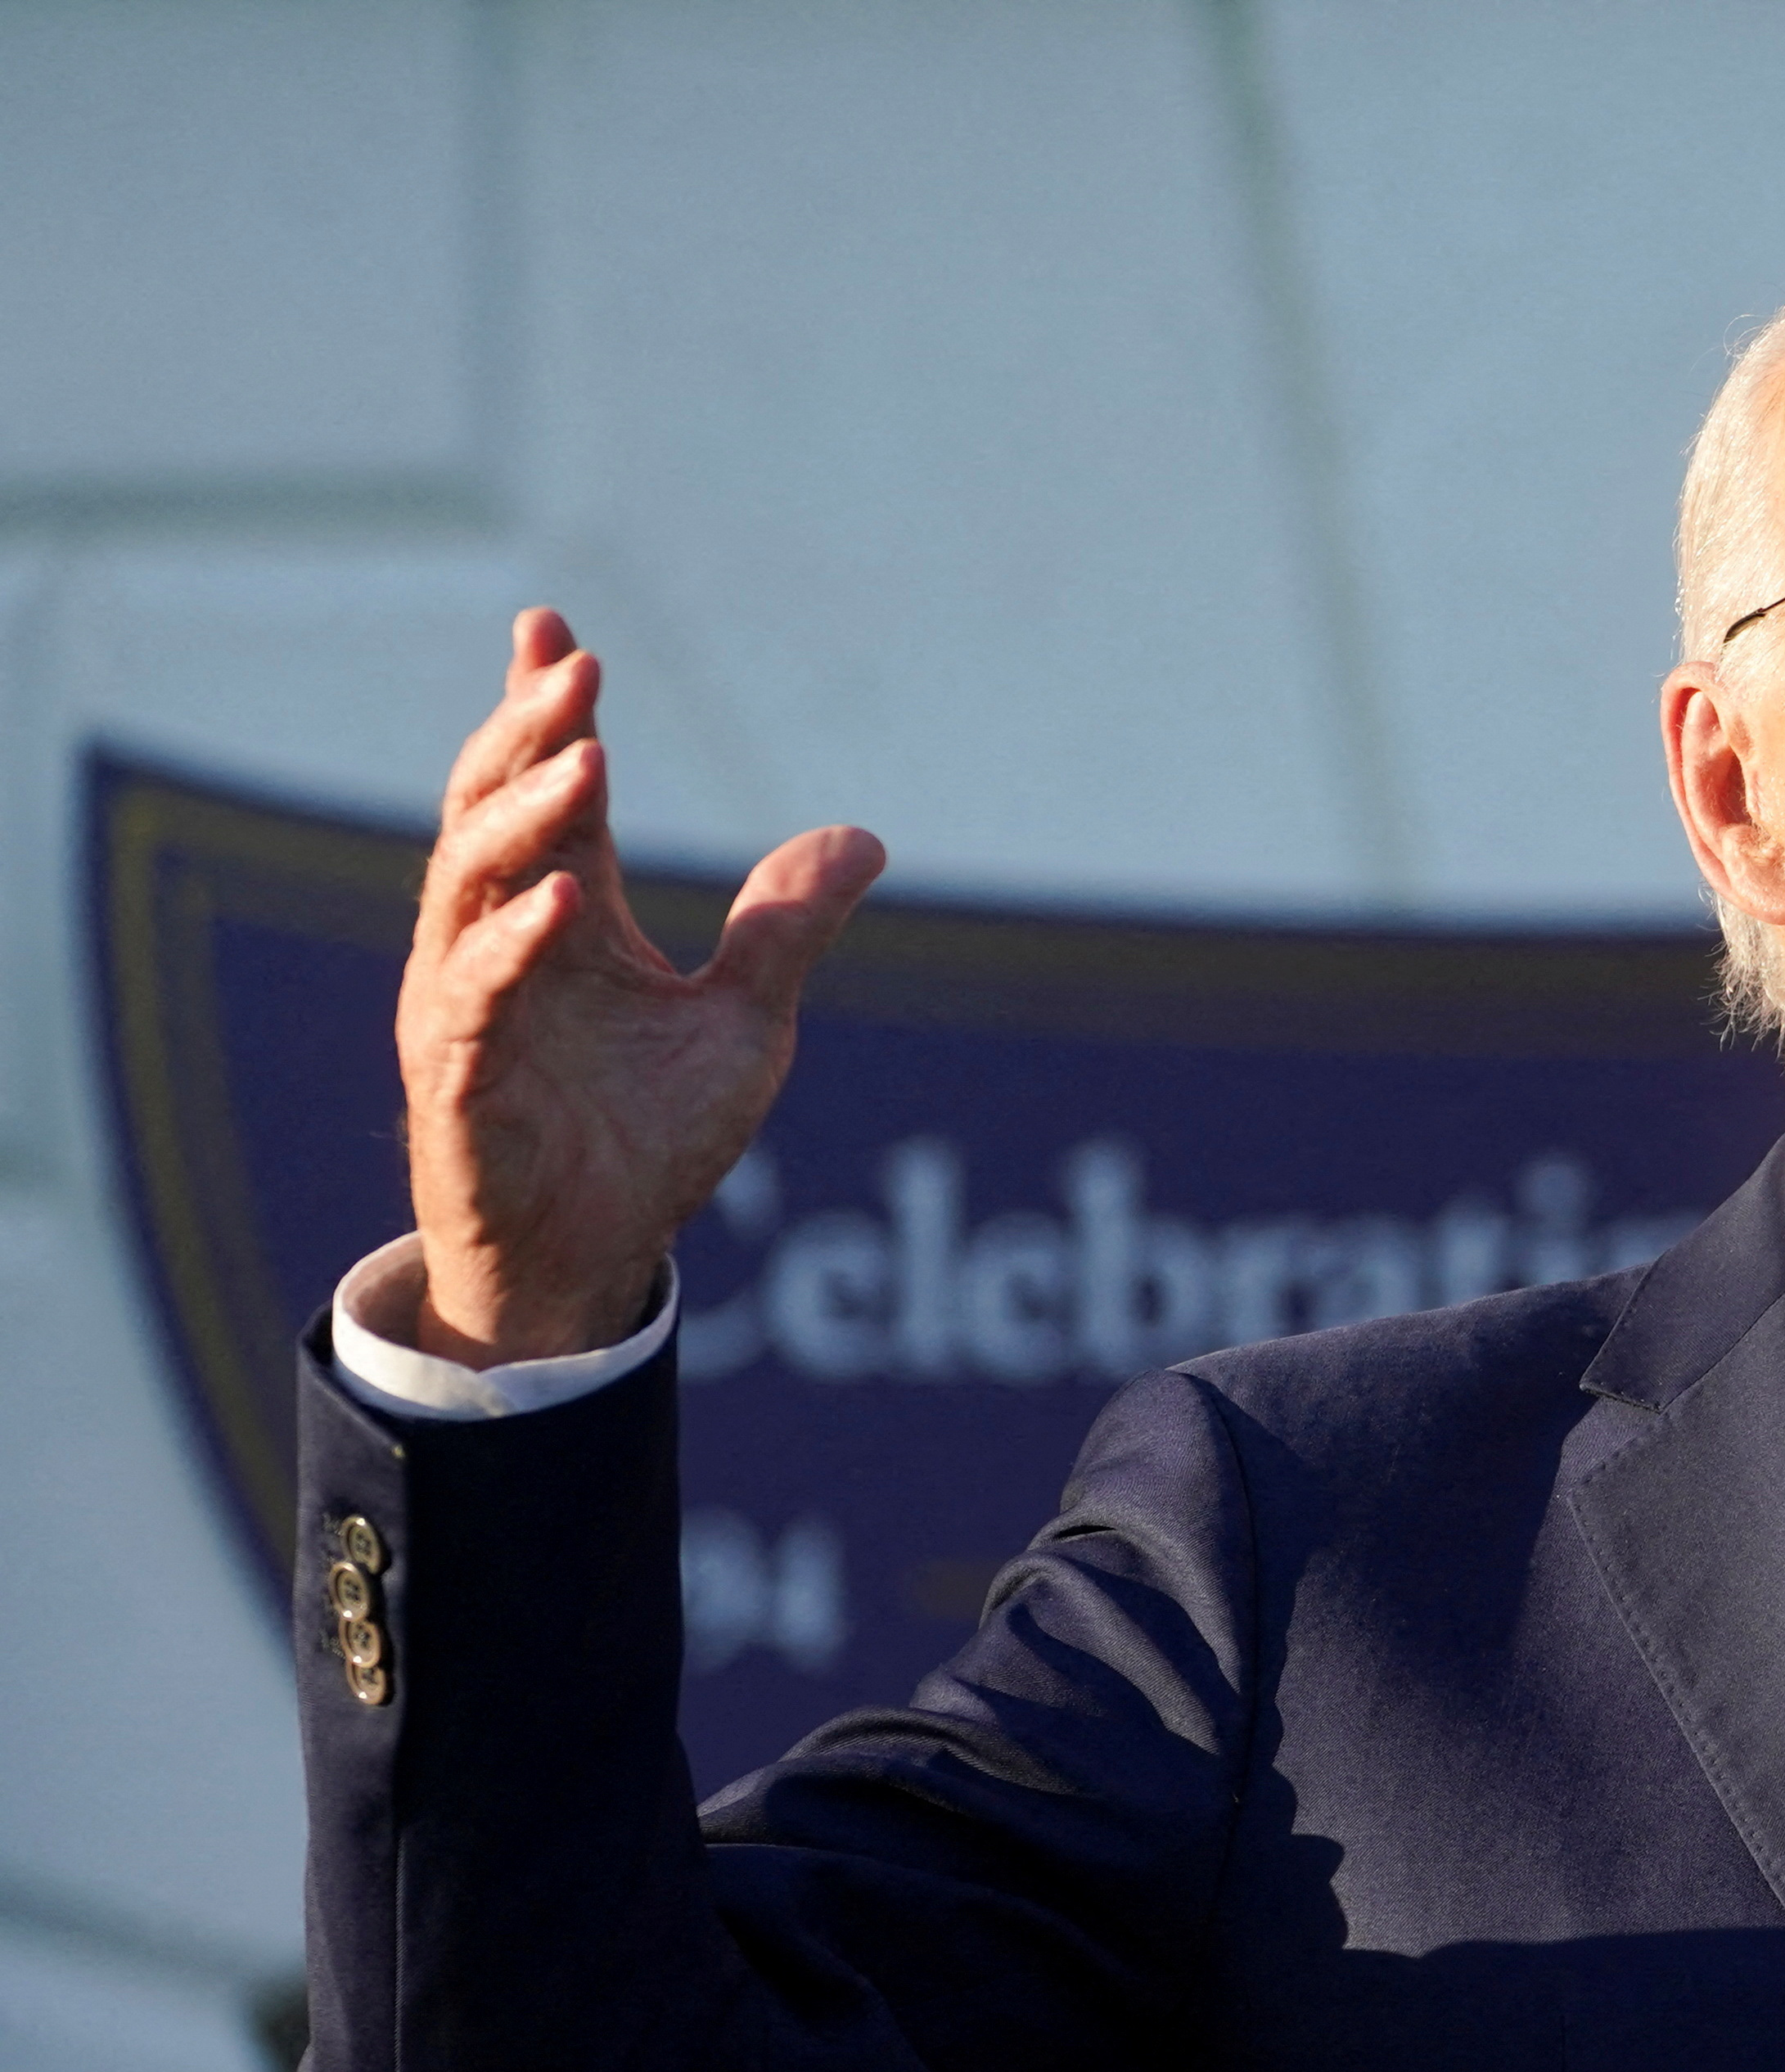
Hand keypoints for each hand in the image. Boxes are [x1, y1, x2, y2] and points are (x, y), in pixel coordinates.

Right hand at [398, 609, 884, 1364]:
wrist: (595, 1261)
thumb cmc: (650, 1141)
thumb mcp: (745, 1021)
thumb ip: (785, 929)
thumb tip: (861, 839)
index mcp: (563, 922)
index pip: (549, 798)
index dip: (542, 716)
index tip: (556, 633)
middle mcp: (502, 948)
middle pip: (495, 815)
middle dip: (528, 737)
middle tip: (574, 670)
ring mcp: (467, 1010)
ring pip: (469, 888)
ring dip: (524, 821)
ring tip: (584, 759)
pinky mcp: (460, 1083)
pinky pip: (474, 1004)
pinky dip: (511, 952)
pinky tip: (560, 906)